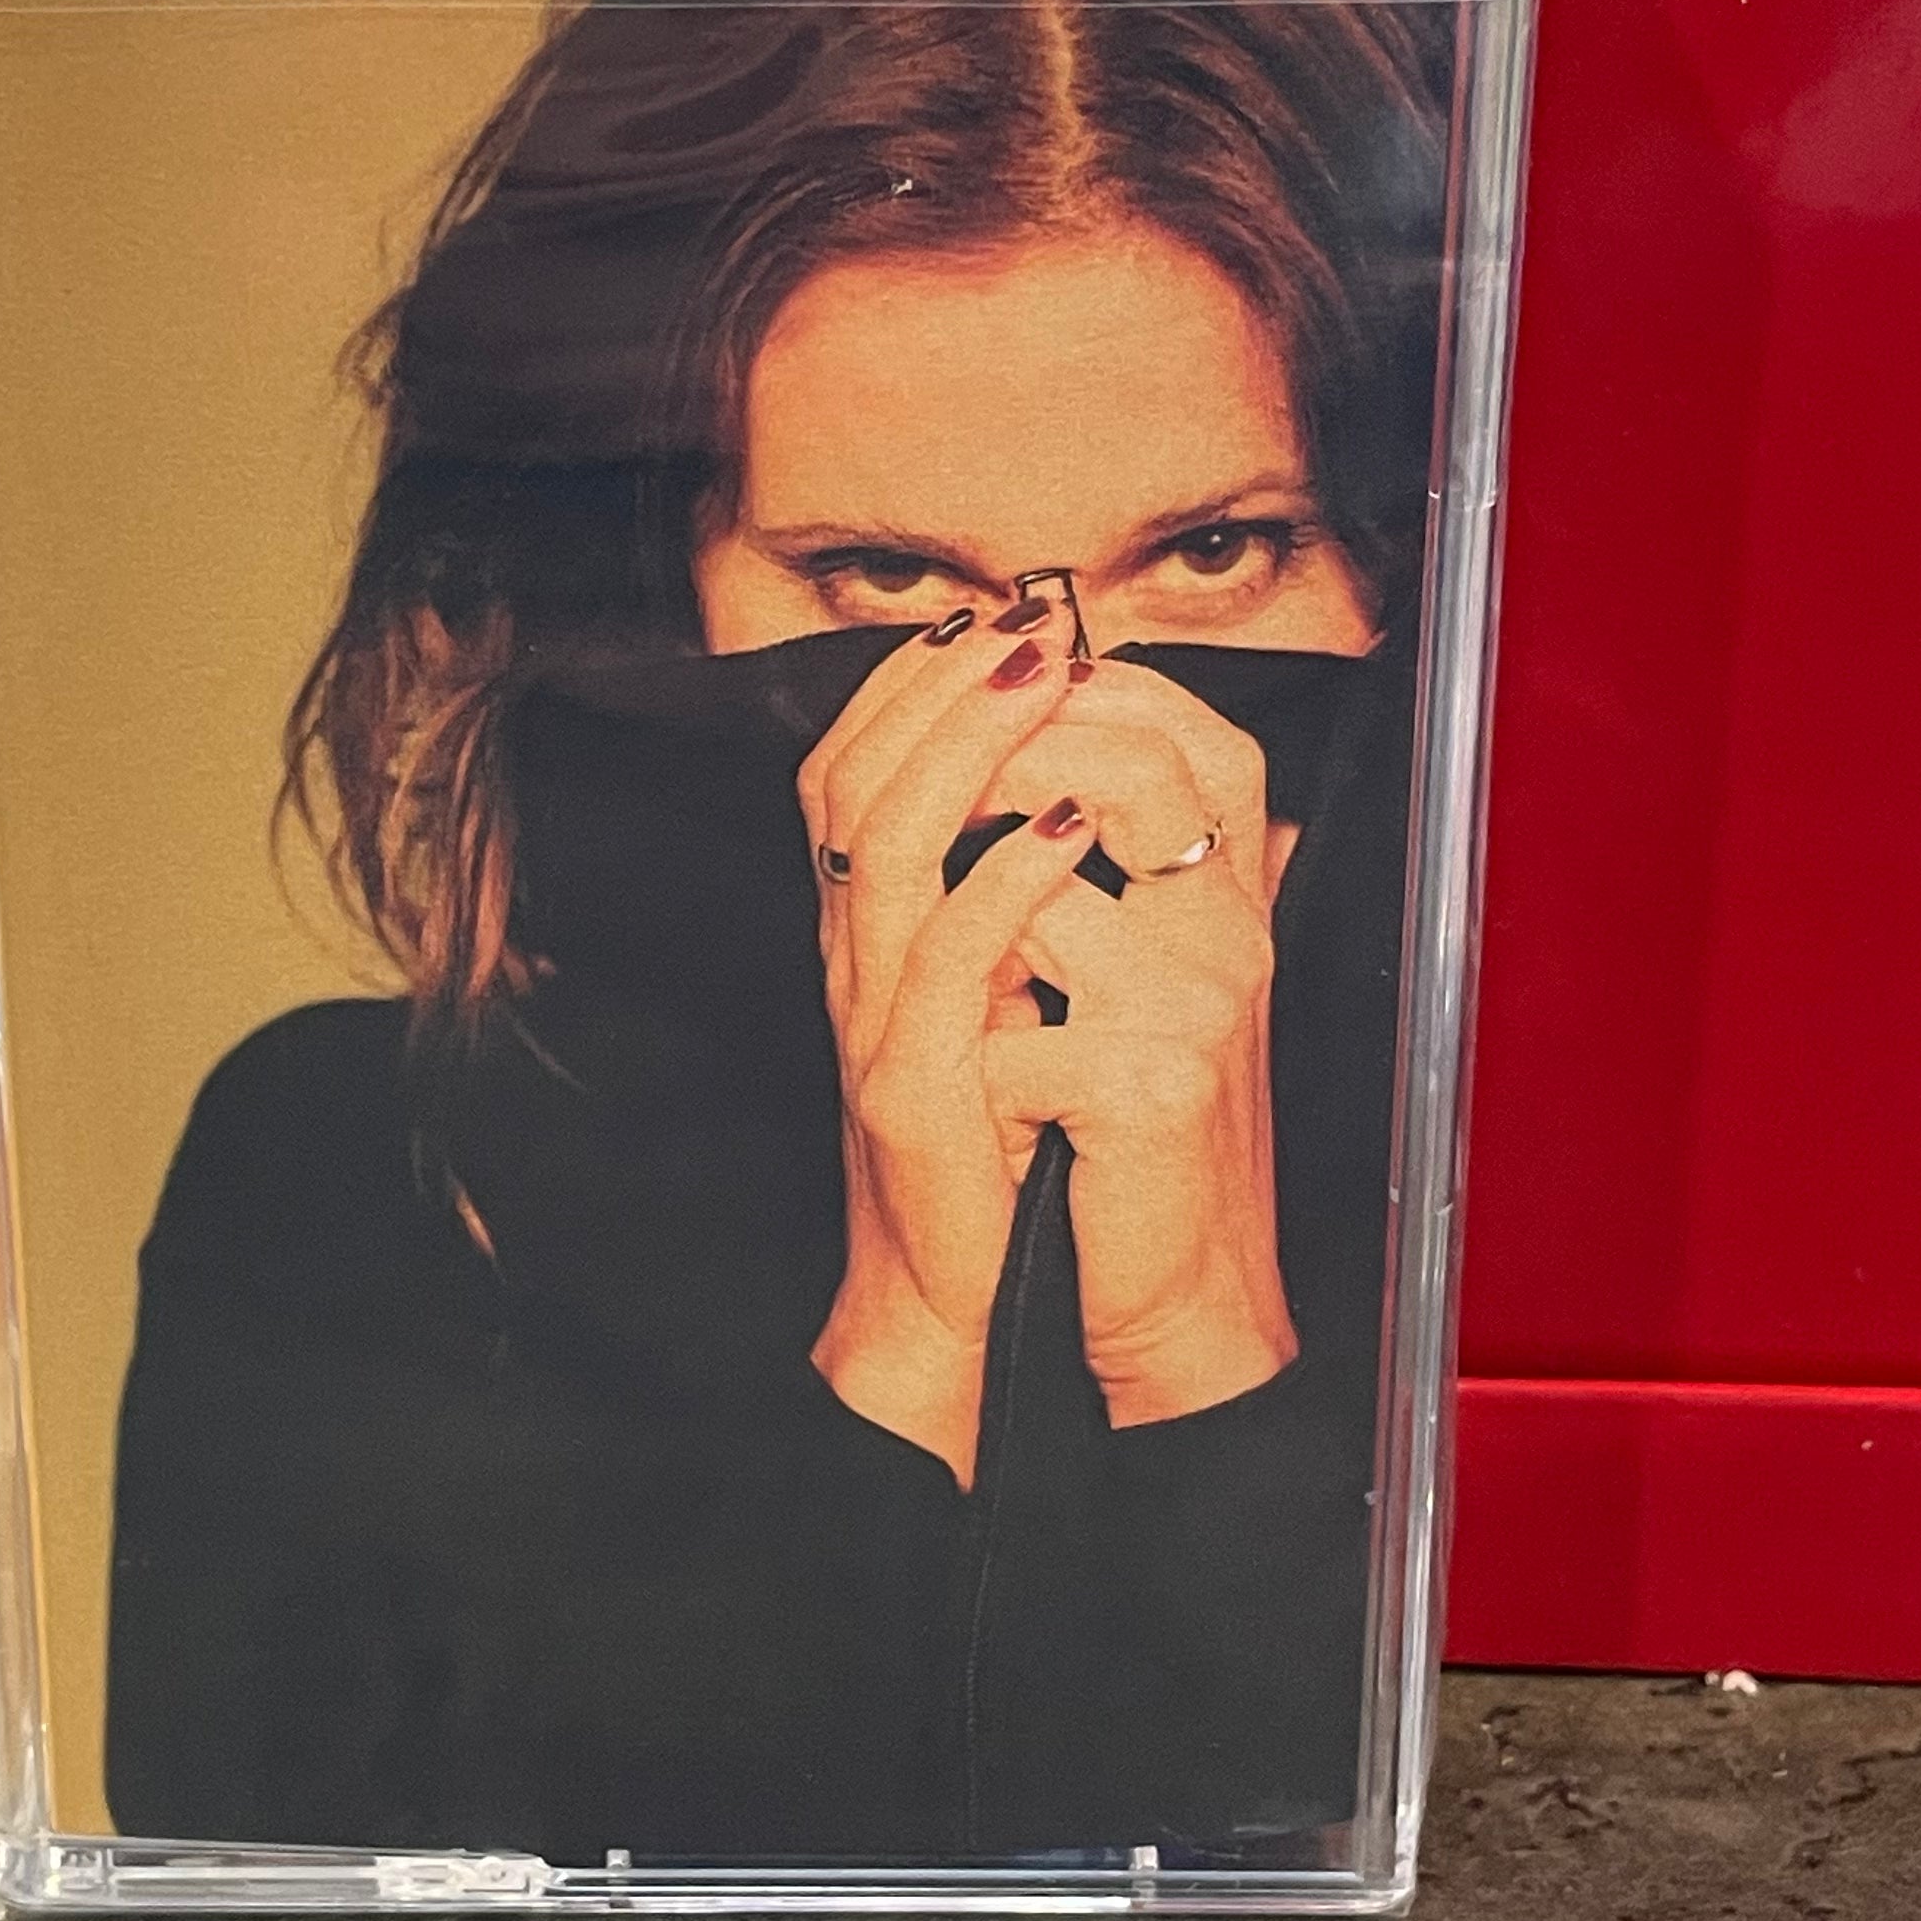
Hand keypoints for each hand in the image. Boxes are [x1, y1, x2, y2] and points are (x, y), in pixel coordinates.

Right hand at [795, 612, 1110, 1481]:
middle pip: (856, 784)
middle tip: (1021, 622)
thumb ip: (1000, 907)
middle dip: (939, 688)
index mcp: (865, 935)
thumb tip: (1069, 792)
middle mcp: (849, 963)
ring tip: (1042, 682)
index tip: (982, 620)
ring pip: (886, 844)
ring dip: (968, 748)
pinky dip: (1008, 875)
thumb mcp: (993, 1004)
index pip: (848, 772)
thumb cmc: (992, 1151)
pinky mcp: (909, 1086)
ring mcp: (869, 1020)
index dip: (905, 686)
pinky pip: (946, 958)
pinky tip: (1072, 825)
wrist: (958, 1300)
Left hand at [979, 661, 1297, 1428]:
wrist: (1173, 1287)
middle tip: (925, 806)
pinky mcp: (1155, 1085)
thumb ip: (1103, 869)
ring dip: (968, 927)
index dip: (1088, 694)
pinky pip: (1017, 1027)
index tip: (986, 699)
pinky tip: (980, 1091)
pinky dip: (974, 1056)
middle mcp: (1235, 932)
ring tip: (947, 977)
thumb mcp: (1126, 979)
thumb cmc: (1127, 1130)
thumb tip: (1012, 743)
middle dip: (1008, 763)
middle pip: (1138, 764)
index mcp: (1232, 894)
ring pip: (1046, 892)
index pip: (1191, 730)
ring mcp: (1202, 1005)